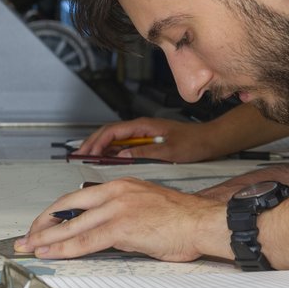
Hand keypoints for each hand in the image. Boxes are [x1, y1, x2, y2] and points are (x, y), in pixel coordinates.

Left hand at [14, 177, 230, 262]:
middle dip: (43, 223)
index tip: (43, 223)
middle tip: (27, 237)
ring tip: (31, 247)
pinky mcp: (122, 226)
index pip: (77, 197)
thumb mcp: (144, 208)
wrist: (201, 221)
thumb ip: (119, 216)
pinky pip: (86, 240)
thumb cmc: (180, 220)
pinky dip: (65, 248)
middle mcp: (115, 193)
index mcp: (120, 186)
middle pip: (67, 206)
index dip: (56, 212)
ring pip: (72, 225)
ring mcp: (117, 208)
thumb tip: (100, 232)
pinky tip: (52, 253)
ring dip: (47, 238)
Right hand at [78, 117, 223, 162]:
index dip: (97, 142)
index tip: (88, 153)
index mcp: (143, 125)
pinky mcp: (146, 142)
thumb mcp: (169, 150)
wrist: (209, 141)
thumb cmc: (194, 143)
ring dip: (100, 148)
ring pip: (114, 139)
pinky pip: (123, 145)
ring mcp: (142, 134)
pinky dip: (111, 152)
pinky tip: (106, 161)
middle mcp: (140, 128)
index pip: (112, 131)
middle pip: (108, 133)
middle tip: (79, 156)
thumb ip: (145, 152)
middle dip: (92, 143)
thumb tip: (122, 155)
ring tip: (87, 159)